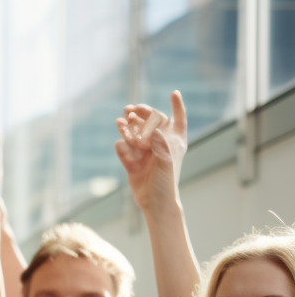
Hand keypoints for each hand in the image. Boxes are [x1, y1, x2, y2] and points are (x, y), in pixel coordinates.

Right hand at [115, 91, 186, 214]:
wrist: (154, 202)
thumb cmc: (166, 183)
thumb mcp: (166, 163)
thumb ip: (160, 145)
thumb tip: (152, 129)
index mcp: (173, 142)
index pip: (177, 120)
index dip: (177, 106)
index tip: (174, 93)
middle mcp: (159, 144)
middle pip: (151, 122)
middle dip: (141, 114)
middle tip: (130, 109)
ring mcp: (144, 152)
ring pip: (134, 134)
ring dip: (127, 127)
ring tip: (119, 122)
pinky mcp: (132, 161)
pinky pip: (124, 150)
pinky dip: (122, 147)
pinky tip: (120, 145)